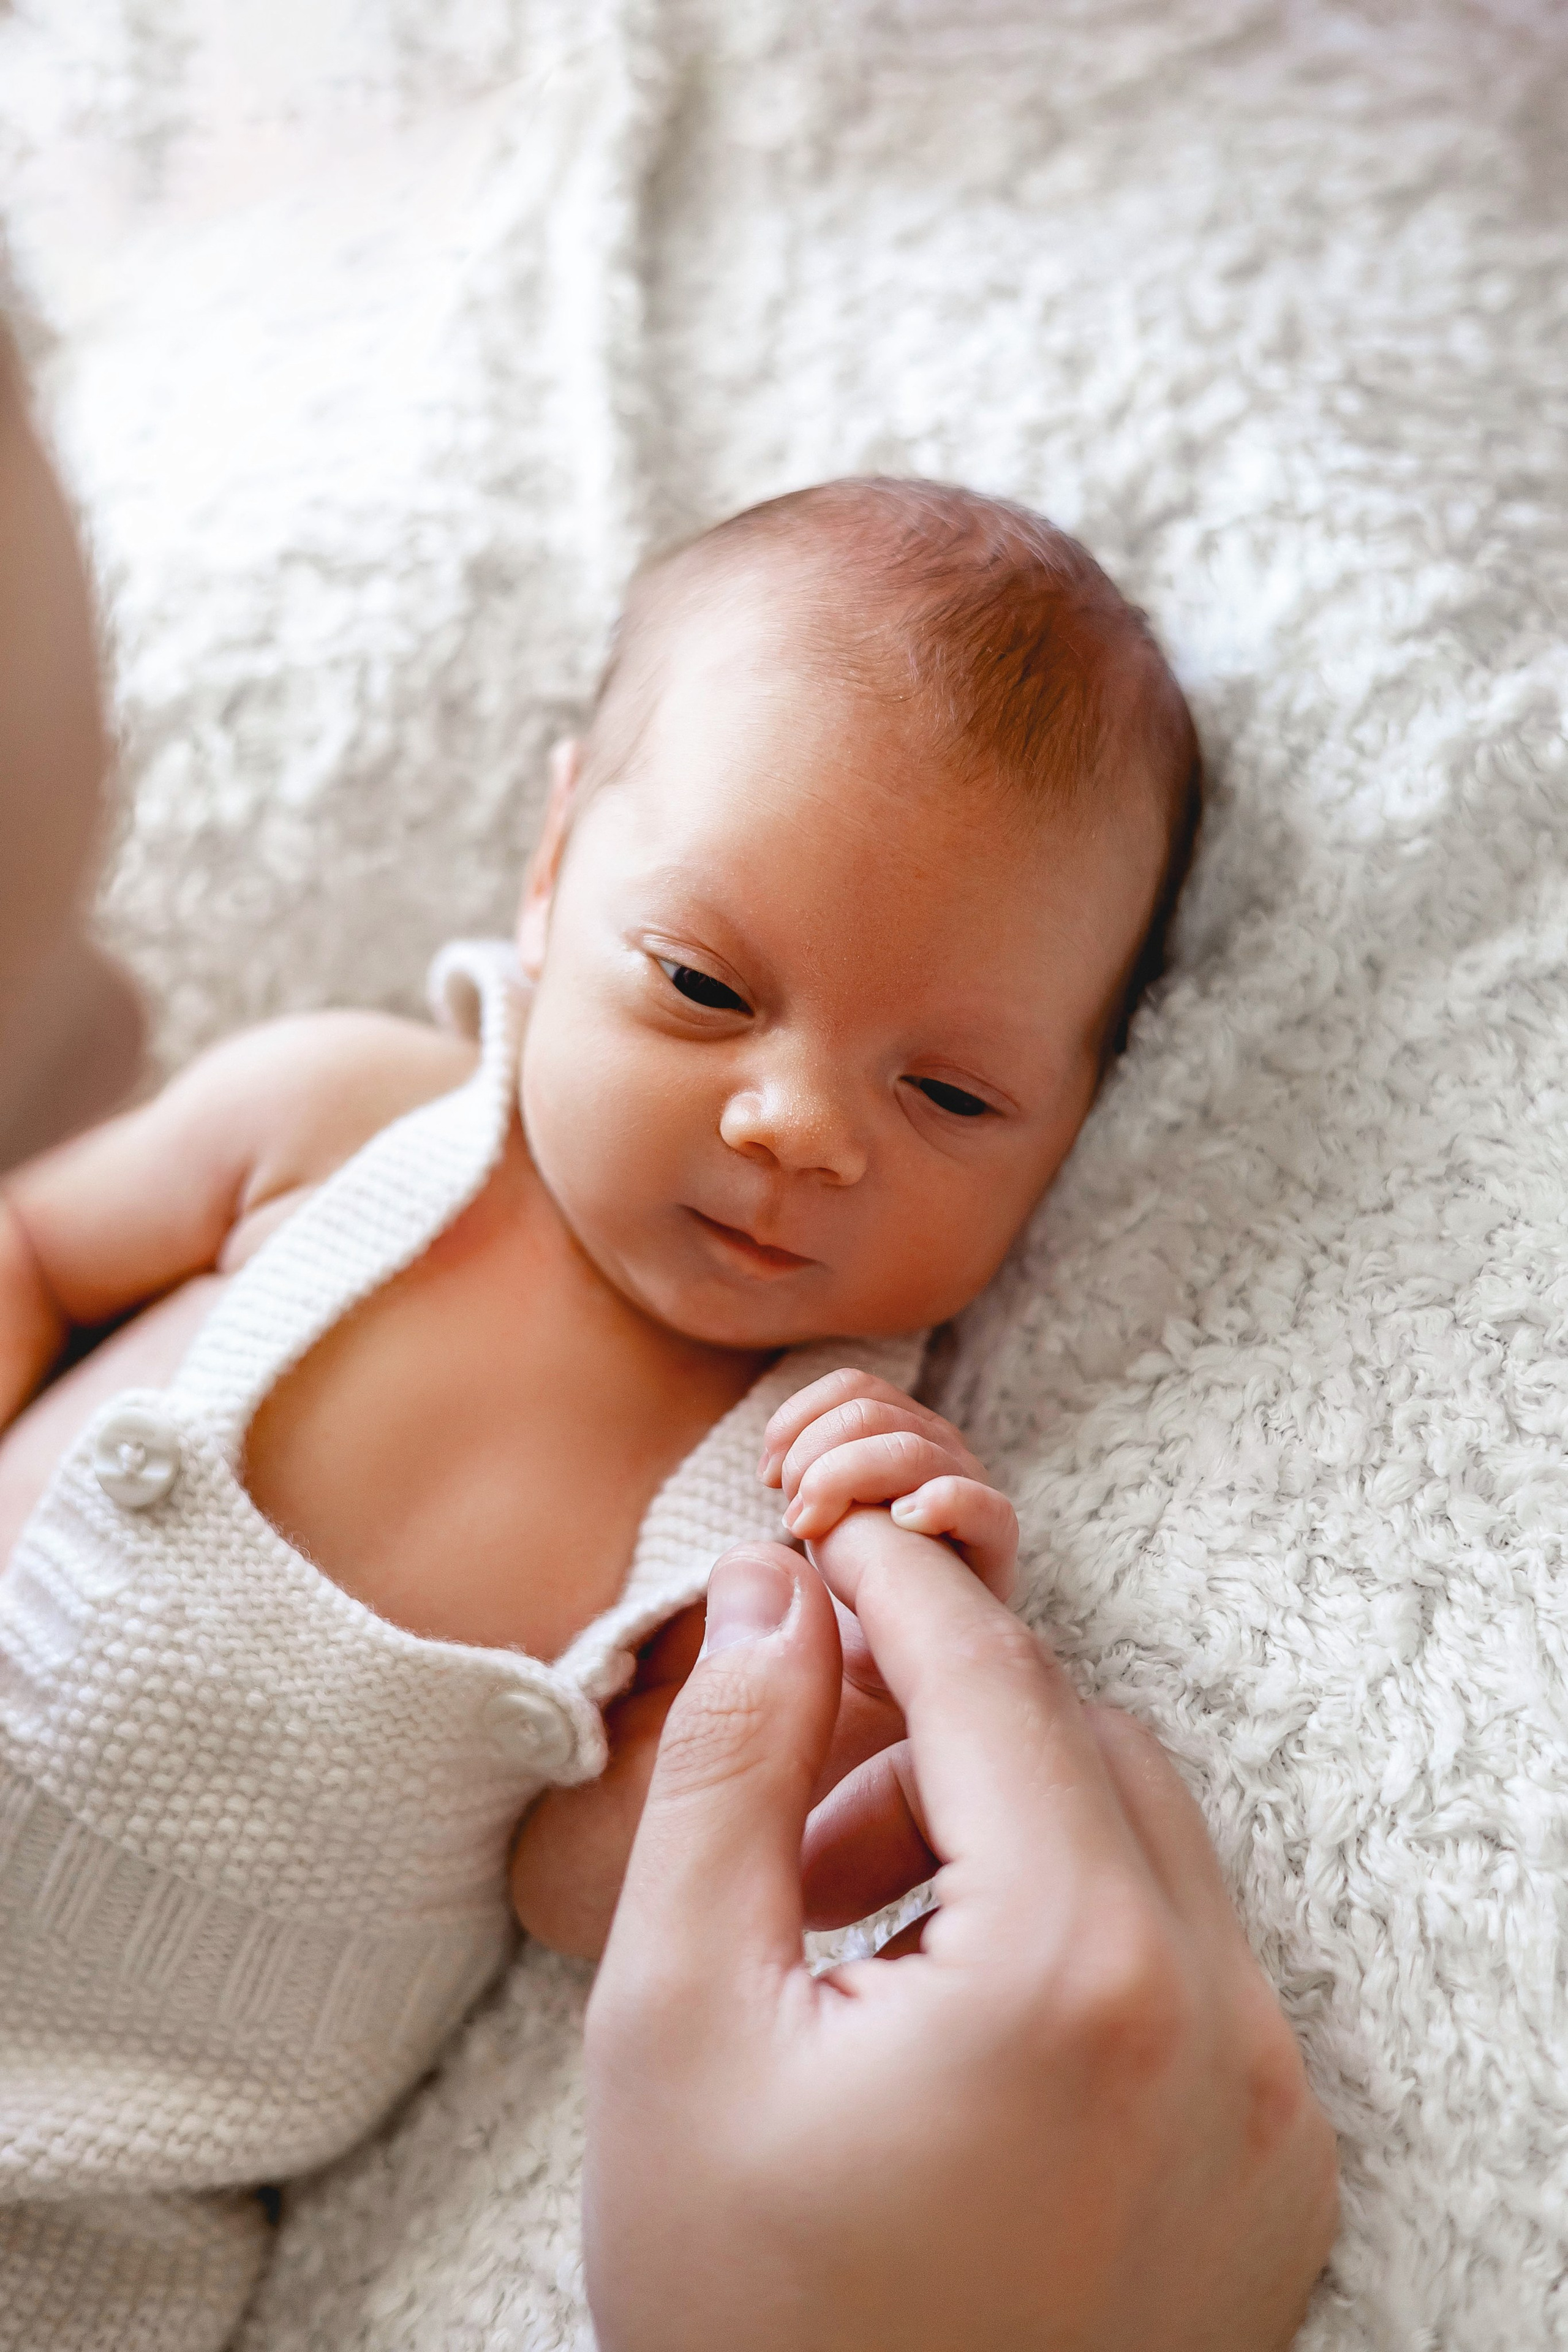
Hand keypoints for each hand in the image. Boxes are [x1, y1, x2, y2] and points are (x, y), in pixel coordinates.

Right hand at [584, 1515, 1337, 2351]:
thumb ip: (728, 1774)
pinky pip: (1192, 1961)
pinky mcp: (1281, 2177)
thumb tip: (769, 1595)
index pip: (999, 1686)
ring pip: (1145, 1843)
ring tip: (856, 1930)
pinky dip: (1078, 1930)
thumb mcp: (677, 2020)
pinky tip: (948, 2012)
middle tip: (800, 1818)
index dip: (903, 1589)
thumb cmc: (742, 2312)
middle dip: (935, 1729)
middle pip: (1082, 1748)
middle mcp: (1222, 2032)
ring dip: (1005, 1827)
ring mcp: (1274, 2115)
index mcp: (1076, 1980)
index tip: (834, 1537)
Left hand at [760, 1366, 1017, 1596]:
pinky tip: (903, 1521)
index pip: (853, 1387)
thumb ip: (804, 1476)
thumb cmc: (860, 1570)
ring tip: (815, 1530)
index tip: (767, 1474)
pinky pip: (982, 1505)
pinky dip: (941, 1502)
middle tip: (794, 1516)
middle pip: (868, 1412)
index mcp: (899, 1427)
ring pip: (907, 1449)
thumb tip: (769, 1468)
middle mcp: (939, 1445)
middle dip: (812, 1457)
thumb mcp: (823, 1513)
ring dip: (845, 1481)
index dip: (799, 1419)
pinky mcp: (993, 1536)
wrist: (910, 1640)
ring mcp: (970, 1484)